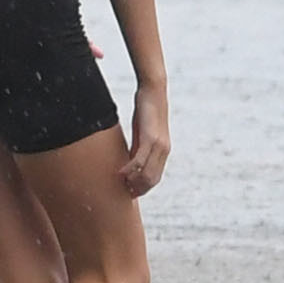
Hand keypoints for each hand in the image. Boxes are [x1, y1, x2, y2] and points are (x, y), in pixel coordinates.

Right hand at [119, 83, 171, 197]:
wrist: (154, 90)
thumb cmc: (146, 109)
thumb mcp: (143, 132)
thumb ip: (139, 147)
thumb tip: (131, 161)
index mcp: (163, 150)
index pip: (155, 177)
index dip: (142, 188)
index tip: (129, 192)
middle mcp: (163, 150)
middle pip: (152, 179)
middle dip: (137, 188)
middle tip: (123, 191)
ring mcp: (158, 145)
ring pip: (147, 173)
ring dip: (133, 182)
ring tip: (120, 184)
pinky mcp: (150, 138)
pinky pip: (139, 160)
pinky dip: (129, 170)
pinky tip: (120, 173)